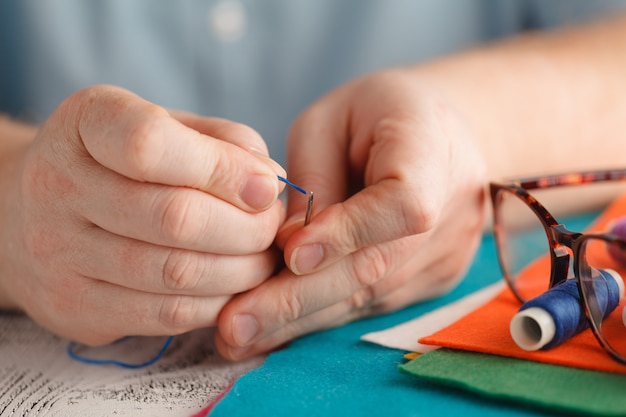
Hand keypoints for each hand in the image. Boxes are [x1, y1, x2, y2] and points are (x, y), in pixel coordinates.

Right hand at [0, 85, 285, 344]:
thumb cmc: (118, 163)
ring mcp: (57, 253)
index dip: (223, 169)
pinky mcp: (72, 307)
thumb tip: (269, 180)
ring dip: (240, 271)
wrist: (28, 213)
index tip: (266, 186)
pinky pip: (164, 316)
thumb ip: (221, 141)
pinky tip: (232, 287)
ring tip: (262, 258)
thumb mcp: (165, 126)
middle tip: (272, 227)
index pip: (150, 145)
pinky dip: (216, 303)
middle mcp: (58, 185)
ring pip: (175, 273)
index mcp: (86, 122)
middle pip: (174, 218)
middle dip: (247, 228)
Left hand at [215, 69, 487, 359]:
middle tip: (236, 324)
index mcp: (432, 147)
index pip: (401, 202)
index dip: (348, 232)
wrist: (437, 132)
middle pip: (377, 266)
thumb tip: (289, 251)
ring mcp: (448, 252)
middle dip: (299, 299)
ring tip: (240, 335)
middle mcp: (453, 209)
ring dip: (302, 320)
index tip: (290, 255)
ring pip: (369, 296)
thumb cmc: (375, 114)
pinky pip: (372, 303)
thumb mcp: (330, 121)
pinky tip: (276, 329)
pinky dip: (321, 316)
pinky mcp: (433, 278)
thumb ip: (315, 180)